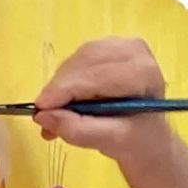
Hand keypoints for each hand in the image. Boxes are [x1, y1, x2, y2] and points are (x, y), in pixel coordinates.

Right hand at [34, 39, 173, 162]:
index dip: (65, 91)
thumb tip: (44, 116)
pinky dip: (63, 83)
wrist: (147, 134)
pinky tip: (62, 103)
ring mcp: (118, 45)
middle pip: (84, 64)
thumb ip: (79, 130)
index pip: (98, 76)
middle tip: (43, 117)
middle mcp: (134, 51)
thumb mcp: (111, 142)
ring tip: (55, 115)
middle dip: (60, 91)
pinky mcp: (103, 47)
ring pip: (75, 62)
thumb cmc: (136, 139)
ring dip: (59, 88)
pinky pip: (73, 62)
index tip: (41, 109)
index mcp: (145, 72)